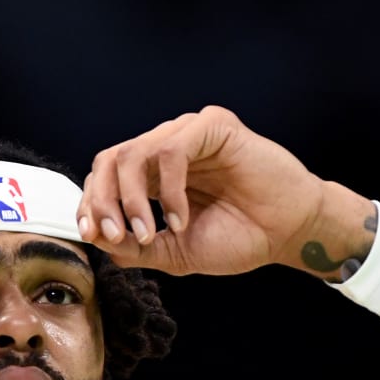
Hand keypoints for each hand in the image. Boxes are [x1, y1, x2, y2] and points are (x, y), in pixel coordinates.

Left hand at [76, 106, 329, 275]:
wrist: (288, 233)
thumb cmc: (239, 238)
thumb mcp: (176, 252)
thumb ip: (137, 247)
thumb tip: (96, 237)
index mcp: (155, 176)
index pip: (106, 177)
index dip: (91, 203)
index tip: (92, 235)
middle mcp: (166, 149)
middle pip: (111, 160)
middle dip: (102, 200)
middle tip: (112, 234)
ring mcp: (188, 134)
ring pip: (134, 154)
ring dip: (131, 200)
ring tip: (151, 233)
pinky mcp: (213, 126)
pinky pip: (171, 151)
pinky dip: (168, 191)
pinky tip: (182, 219)